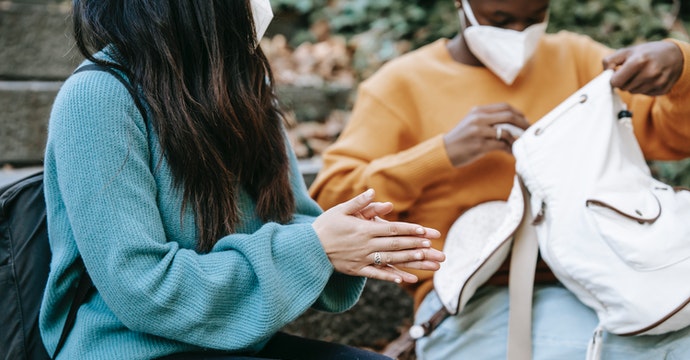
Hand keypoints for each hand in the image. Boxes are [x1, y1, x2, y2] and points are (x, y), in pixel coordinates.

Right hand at [312, 189, 444, 283]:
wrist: (308, 248)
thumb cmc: (325, 226)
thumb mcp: (341, 210)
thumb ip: (359, 203)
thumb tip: (374, 193)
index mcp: (363, 229)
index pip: (392, 228)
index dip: (410, 230)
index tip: (425, 231)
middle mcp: (365, 245)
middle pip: (395, 244)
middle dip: (416, 244)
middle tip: (433, 246)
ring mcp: (362, 259)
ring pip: (390, 259)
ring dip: (409, 260)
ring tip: (425, 260)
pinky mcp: (356, 270)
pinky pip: (376, 274)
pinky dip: (390, 277)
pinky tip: (404, 279)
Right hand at [443, 103, 528, 166]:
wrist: (445, 151)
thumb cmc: (461, 138)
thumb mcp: (472, 122)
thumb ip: (488, 119)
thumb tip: (511, 121)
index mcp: (478, 111)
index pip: (505, 107)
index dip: (519, 113)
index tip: (526, 121)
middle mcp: (478, 119)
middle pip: (509, 116)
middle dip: (523, 124)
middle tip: (529, 132)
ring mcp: (478, 132)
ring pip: (506, 132)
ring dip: (516, 139)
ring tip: (520, 144)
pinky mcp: (479, 146)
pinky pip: (501, 146)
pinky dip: (509, 149)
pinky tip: (512, 153)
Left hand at [603, 41, 682, 95]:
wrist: (674, 55)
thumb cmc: (645, 53)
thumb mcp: (626, 52)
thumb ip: (609, 61)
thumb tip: (605, 75)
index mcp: (638, 61)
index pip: (615, 82)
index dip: (614, 78)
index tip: (618, 73)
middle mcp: (650, 73)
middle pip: (624, 88)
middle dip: (624, 81)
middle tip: (632, 72)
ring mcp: (658, 82)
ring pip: (633, 92)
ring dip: (633, 85)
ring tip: (642, 74)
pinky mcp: (663, 89)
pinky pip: (644, 94)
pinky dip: (644, 88)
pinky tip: (650, 78)